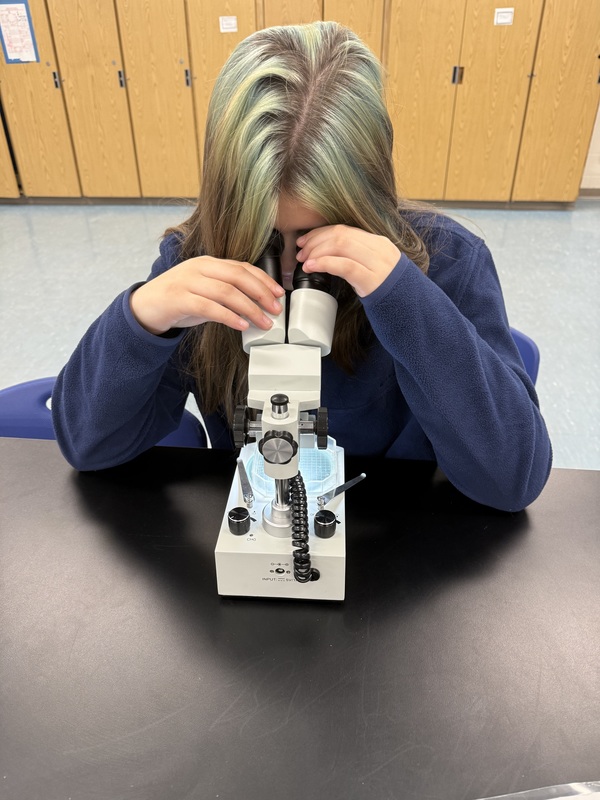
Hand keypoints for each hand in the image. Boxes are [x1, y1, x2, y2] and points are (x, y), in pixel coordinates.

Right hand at [130, 256, 284, 334]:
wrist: (145, 307)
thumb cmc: (178, 300)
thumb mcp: (205, 291)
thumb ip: (227, 293)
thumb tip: (256, 306)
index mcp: (208, 263)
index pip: (242, 267)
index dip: (263, 280)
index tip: (278, 293)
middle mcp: (199, 268)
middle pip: (237, 277)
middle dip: (261, 293)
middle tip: (275, 309)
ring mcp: (187, 282)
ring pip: (226, 292)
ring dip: (249, 308)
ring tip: (263, 322)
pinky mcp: (178, 299)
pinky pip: (209, 307)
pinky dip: (228, 316)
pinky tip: (241, 325)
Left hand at [295, 225, 400, 297]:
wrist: (409, 309)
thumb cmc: (388, 291)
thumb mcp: (375, 268)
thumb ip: (358, 257)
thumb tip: (328, 253)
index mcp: (379, 243)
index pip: (345, 230)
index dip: (321, 233)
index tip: (306, 241)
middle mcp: (379, 249)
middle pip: (340, 234)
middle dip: (316, 241)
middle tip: (301, 252)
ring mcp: (378, 263)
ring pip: (341, 245)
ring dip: (317, 251)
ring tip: (304, 261)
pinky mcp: (373, 280)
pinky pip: (344, 265)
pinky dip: (324, 263)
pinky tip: (312, 267)